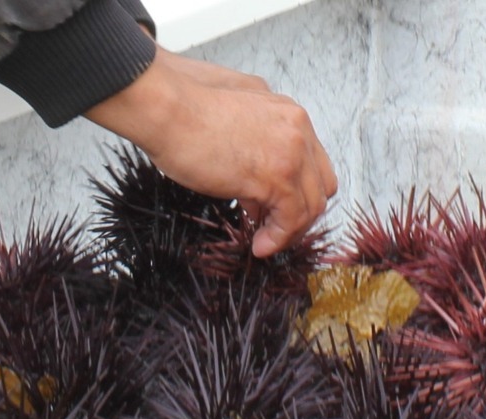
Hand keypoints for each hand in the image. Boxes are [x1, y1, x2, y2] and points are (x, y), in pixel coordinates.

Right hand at [85, 47, 337, 257]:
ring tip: (265, 241)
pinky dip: (278, 238)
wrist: (166, 107)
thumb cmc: (181, 106)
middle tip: (275, 228)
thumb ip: (251, 137)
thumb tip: (250, 174)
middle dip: (300, 212)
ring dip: (289, 230)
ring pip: (310, 206)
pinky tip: (260, 245)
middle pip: (319, 184)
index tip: (276, 205)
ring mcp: (291, 153)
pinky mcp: (277, 177)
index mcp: (286, 111)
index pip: (311, 159)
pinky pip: (291, 219)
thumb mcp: (230, 114)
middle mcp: (297, 128)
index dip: (298, 188)